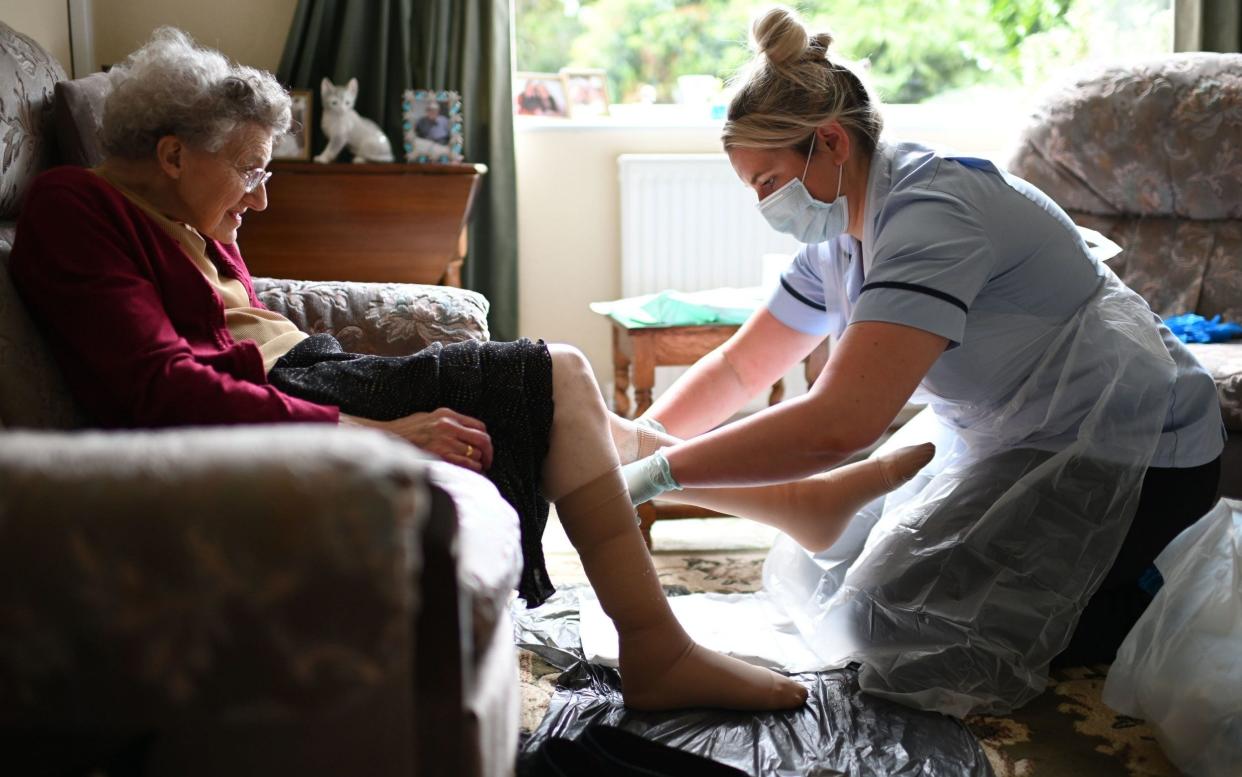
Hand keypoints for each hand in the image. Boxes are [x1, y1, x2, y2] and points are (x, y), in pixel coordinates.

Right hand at [341, 408, 492, 471]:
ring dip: (478, 464)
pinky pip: (464, 464)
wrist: (386, 439)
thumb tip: (467, 436)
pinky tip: (466, 472)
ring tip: (474, 469)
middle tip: (487, 463)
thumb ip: (449, 424)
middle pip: (482, 440)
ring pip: (475, 454)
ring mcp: (443, 441)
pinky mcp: (438, 455)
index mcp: (447, 415)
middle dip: (488, 453)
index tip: (485, 449)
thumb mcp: (429, 418)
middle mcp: (448, 426)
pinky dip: (470, 470)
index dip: (486, 440)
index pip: (479, 426)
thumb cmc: (406, 431)